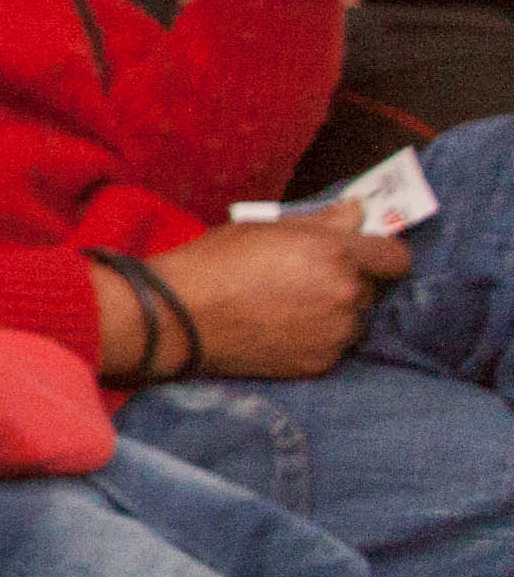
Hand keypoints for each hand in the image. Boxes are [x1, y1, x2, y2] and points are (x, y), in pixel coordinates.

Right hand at [134, 217, 408, 379]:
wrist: (180, 316)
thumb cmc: (216, 260)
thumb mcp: (265, 227)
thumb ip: (322, 221)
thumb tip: (358, 212)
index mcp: (336, 254)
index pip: (396, 257)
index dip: (381, 255)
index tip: (361, 256)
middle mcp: (347, 295)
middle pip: (372, 290)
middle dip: (348, 283)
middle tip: (305, 281)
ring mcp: (336, 333)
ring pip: (354, 321)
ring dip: (335, 314)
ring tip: (290, 309)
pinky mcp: (322, 363)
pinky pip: (334, 347)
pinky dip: (316, 339)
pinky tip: (281, 331)